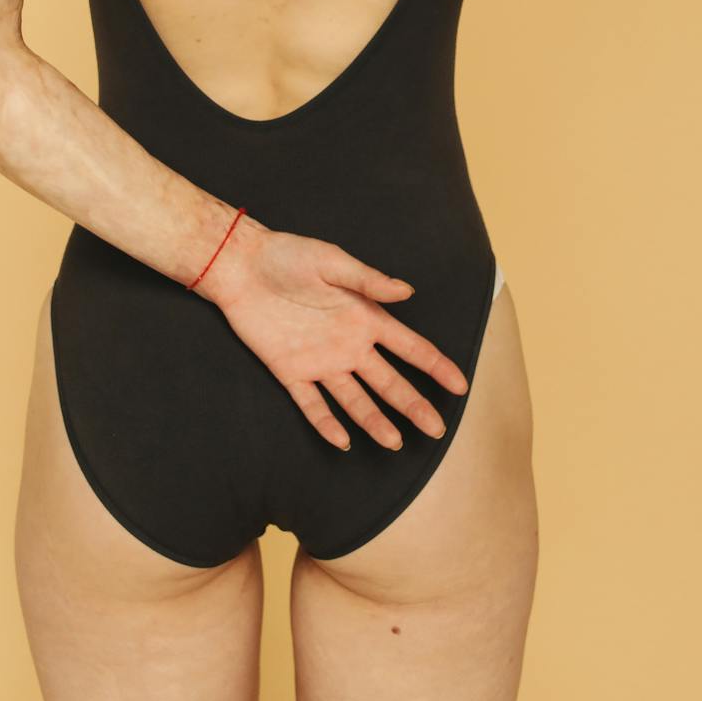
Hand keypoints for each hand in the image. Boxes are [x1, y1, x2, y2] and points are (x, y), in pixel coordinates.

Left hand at [193, 215, 469, 451]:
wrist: (241, 267)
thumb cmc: (289, 257)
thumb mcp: (333, 262)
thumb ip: (369, 281)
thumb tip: (407, 291)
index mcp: (366, 317)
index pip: (410, 347)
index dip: (436, 366)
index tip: (460, 386)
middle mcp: (349, 345)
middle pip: (389, 381)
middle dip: (414, 404)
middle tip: (436, 429)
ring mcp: (320, 361)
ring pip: (354, 399)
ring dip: (375, 421)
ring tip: (395, 443)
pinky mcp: (290, 371)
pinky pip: (311, 403)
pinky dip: (326, 423)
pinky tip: (342, 441)